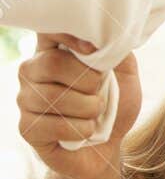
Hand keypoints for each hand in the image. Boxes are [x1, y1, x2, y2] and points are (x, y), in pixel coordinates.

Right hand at [17, 34, 141, 178]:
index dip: (68, 35)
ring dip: (88, 108)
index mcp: (53, 51)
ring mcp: (25, 99)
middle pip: (51, 63)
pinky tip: (86, 131)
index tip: (93, 51)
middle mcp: (32, 71)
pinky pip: (53, 124)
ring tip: (96, 114)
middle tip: (100, 92)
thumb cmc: (114, 107)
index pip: (47, 29)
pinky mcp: (27, 128)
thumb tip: (113, 32)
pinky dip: (81, 129)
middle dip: (88, 81)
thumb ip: (117, 51)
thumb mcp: (125, 75)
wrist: (109, 148)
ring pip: (54, 97)